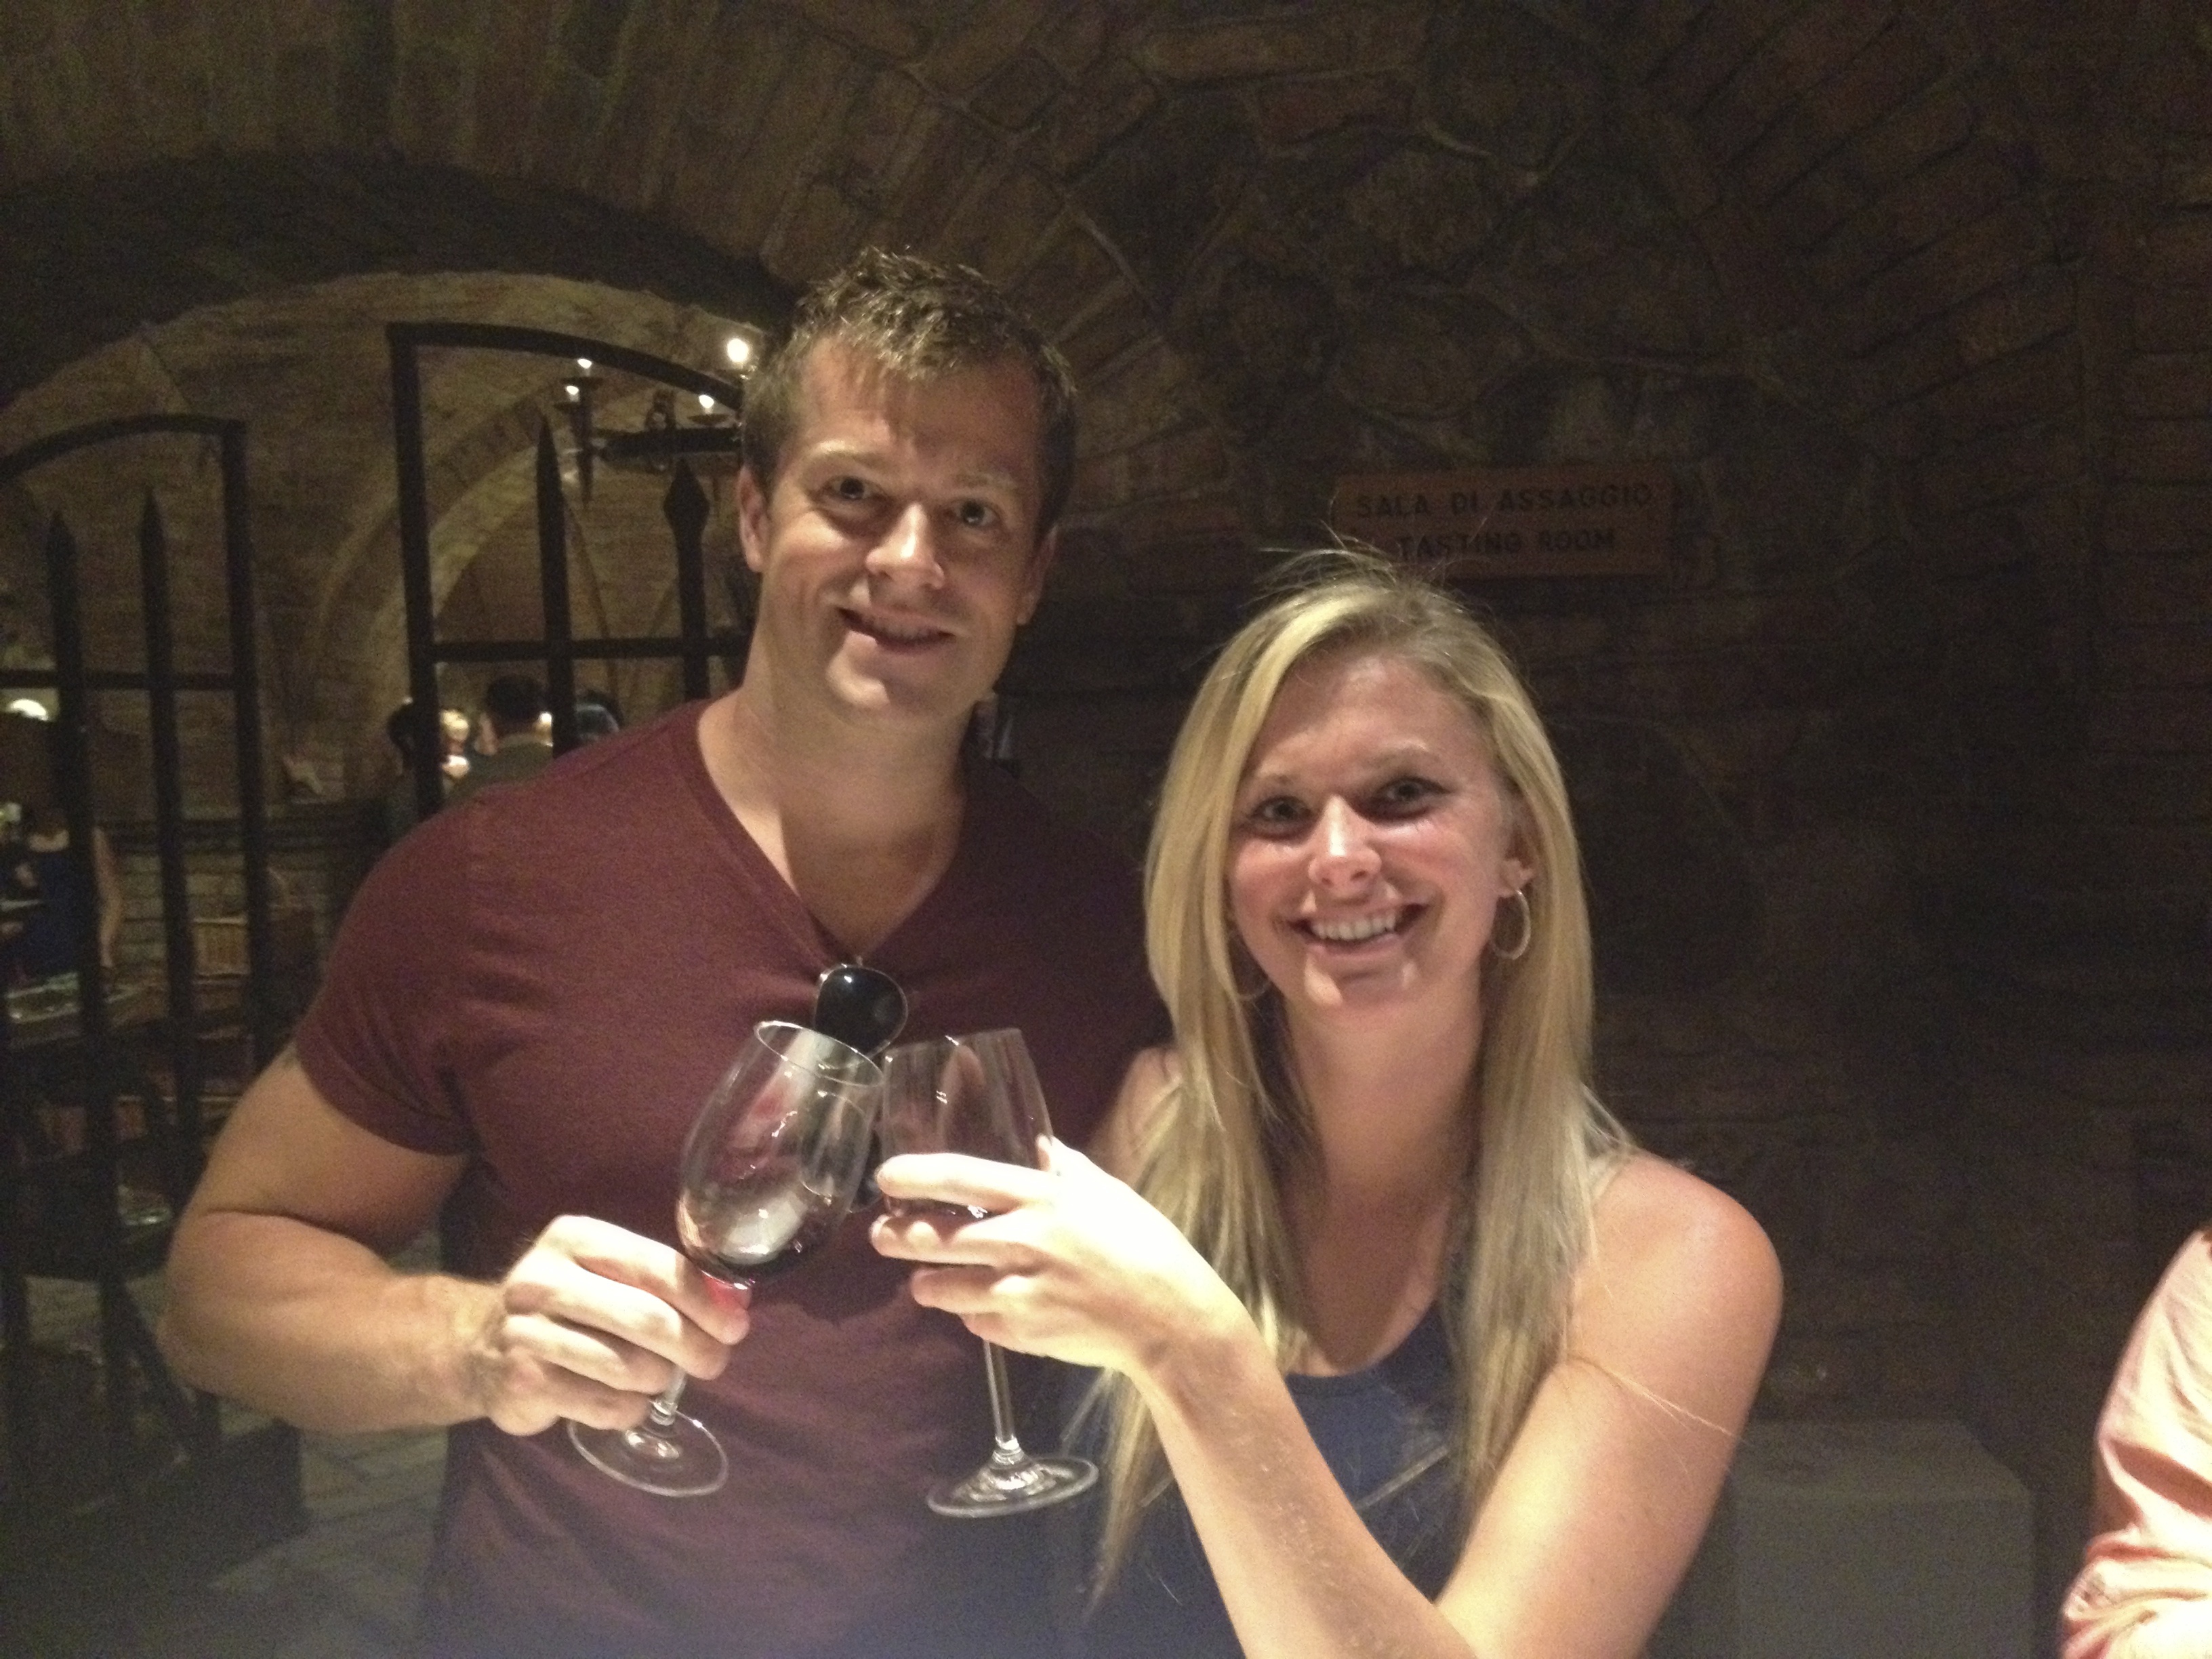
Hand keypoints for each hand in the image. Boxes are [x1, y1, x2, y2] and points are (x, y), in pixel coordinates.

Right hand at [467, 1213, 750, 1436]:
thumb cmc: (566, 1305)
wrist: (477, 1346)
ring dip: (659, 1381)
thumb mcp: (606, 1274)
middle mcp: (545, 1279)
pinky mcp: (524, 1383)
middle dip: (695, 1347)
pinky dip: (629, 1409)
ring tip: (657, 1377)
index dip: (706, 1302)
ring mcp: (528, 1333)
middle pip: (648, 1320)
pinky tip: (622, 1399)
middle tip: (713, 1362)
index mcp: (576, 1239)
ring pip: (630, 1369)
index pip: (658, 1268)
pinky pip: (605, 1406)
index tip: (735, 1327)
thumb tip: (734, 1305)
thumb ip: (664, 1282)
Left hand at [870, 1140, 1244, 1381]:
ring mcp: (1015, 1292)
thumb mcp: (1108, 1192)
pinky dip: (974, 1315)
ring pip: (939, 1288)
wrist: (1170, 1319)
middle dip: (895, 1235)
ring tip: (927, 1277)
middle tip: (882, 1233)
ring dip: (927, 1282)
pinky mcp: (1018, 1334)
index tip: (885, 1175)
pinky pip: (974, 1322)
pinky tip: (989, 1307)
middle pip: (932, 1237)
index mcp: (1041, 1198)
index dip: (915, 1175)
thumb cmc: (1144, 1246)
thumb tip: (1040, 1147)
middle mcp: (1020, 1241)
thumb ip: (1066, 1168)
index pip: (960, 1177)